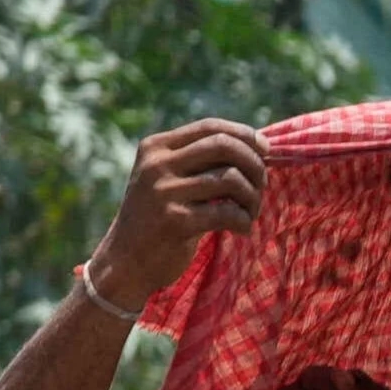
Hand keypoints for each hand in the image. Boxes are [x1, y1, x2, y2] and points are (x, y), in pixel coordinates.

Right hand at [87, 115, 269, 316]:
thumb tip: (257, 146)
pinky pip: (227, 212)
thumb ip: (199, 162)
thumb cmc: (158, 219)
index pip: (210, 127)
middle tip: (262, 185)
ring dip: (252, 197)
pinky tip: (242, 229)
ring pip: (230, 178)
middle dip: (254, 164)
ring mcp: (164, 192)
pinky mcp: (175, 222)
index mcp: (156, 147)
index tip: (266, 150)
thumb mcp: (168, 180)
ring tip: (250, 212)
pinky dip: (243, 221)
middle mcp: (157, 164)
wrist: (124, 262)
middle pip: (224, 146)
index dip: (245, 134)